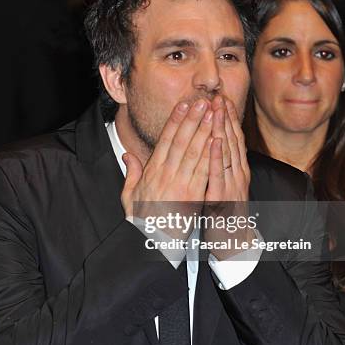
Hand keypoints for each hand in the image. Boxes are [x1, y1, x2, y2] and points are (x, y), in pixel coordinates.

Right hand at [121, 99, 212, 225]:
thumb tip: (127, 155)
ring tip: (213, 114)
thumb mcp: (129, 196)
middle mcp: (166, 175)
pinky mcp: (192, 196)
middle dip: (193, 119)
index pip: (165, 140)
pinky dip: (211, 155)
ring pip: (194, 153)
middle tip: (203, 101)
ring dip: (205, 131)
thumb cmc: (142, 221)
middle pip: (182, 141)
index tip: (183, 105)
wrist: (151, 243)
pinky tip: (218, 141)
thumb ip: (131, 173)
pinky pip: (203, 172)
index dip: (175, 121)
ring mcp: (180, 185)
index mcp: (152, 172)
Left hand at [205, 96, 249, 202]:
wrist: (234, 241)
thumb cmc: (226, 212)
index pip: (232, 138)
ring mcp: (232, 184)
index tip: (220, 98)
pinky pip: (220, 174)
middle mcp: (238, 173)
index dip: (227, 117)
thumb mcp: (225, 184)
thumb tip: (216, 145)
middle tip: (219, 95)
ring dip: (222, 129)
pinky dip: (218, 156)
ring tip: (217, 108)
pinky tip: (215, 140)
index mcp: (237, 169)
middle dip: (225, 116)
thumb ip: (220, 165)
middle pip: (232, 139)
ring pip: (228, 151)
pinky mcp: (224, 197)